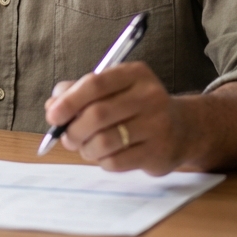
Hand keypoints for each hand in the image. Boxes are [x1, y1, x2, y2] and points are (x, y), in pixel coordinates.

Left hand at [43, 61, 191, 175]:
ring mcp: (157, 125)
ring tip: (85, 147)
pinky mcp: (159, 153)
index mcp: (134, 74)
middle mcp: (150, 96)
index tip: (53, 115)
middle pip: (97, 114)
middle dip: (73, 130)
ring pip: (104, 141)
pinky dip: (102, 161)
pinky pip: (116, 161)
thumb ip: (79, 92)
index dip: (69, 101)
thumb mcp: (112, 89)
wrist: (183, 128)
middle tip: (66, 137)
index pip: (95, 84)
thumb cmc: (135, 107)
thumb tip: (52, 106)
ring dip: (86, 148)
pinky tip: (105, 156)